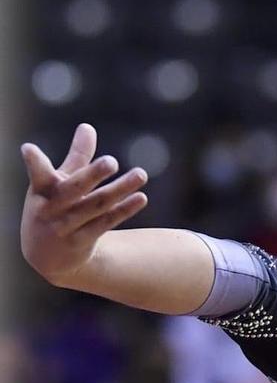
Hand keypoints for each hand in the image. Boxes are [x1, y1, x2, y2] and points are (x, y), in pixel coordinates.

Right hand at [20, 123, 148, 282]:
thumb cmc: (54, 208)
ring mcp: (65, 226)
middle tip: (112, 161)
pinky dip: (124, 210)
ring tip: (141, 174)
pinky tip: (141, 197)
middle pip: (74, 189)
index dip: (33, 162)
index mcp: (42, 190)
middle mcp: (51, 208)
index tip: (28, 149)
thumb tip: (87, 126)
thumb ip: (76, 156)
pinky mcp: (81, 241)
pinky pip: (105, 223)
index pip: (37, 174)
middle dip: (92, 175)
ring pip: (96, 205)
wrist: (47, 257)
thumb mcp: (59, 183)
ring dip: (120, 190)